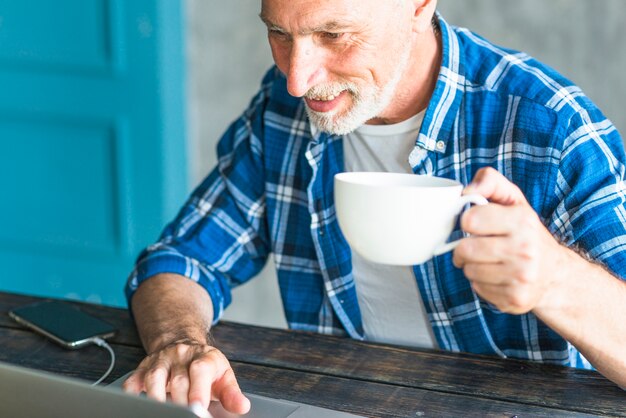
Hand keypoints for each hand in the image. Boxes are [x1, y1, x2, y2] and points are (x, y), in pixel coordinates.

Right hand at [122, 339, 249, 414]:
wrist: (183, 345)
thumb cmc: (204, 367)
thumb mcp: (223, 376)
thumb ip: (231, 392)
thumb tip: (242, 406)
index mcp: (204, 357)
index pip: (201, 369)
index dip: (199, 390)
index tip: (199, 408)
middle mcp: (181, 356)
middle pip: (179, 380)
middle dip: (181, 403)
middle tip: (185, 417)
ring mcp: (161, 361)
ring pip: (155, 378)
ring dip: (157, 398)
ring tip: (161, 413)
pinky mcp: (143, 368)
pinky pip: (133, 380)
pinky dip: (132, 393)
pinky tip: (136, 404)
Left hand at [452, 167, 567, 313]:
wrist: (555, 274)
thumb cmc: (526, 233)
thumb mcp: (514, 201)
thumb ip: (490, 181)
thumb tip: (467, 190)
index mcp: (522, 221)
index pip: (470, 219)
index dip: (467, 221)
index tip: (477, 224)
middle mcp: (524, 249)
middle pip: (464, 249)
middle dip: (464, 247)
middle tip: (477, 246)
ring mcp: (521, 276)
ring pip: (469, 271)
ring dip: (472, 266)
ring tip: (489, 261)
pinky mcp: (514, 298)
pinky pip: (477, 288)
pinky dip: (482, 283)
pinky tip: (497, 276)